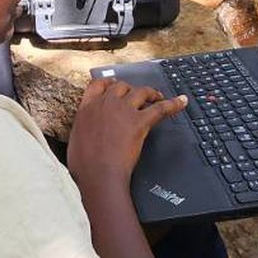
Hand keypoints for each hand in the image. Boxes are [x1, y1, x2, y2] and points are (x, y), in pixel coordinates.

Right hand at [65, 79, 187, 189]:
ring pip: (141, 91)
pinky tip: (181, 102)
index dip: (108, 83)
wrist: (98, 174)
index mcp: (86, 108)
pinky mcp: (139, 121)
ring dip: (150, 92)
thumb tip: (86, 132)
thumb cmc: (85, 165)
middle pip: (121, 85)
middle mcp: (105, 103)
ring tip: (157, 96)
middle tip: (138, 95)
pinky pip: (160, 108)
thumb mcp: (76, 140)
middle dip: (130, 88)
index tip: (114, 84)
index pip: (97, 84)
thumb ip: (83, 129)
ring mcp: (123, 110)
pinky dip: (173, 104)